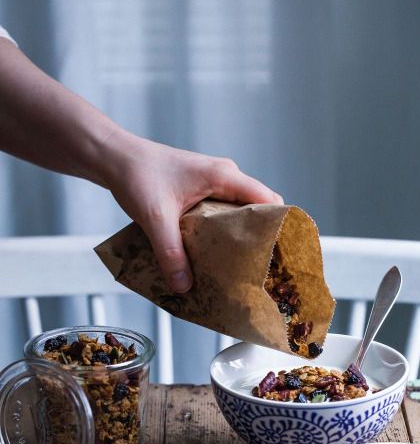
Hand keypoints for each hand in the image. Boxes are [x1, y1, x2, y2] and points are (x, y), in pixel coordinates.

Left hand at [103, 131, 282, 292]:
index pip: (268, 200)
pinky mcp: (201, 191)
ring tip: (237, 267)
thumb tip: (184, 286)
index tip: (280, 255)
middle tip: (258, 269)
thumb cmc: (137, 175)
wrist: (115, 158)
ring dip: (239, 237)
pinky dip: (222, 233)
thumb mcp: (155, 218)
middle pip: (258, 210)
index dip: (279, 226)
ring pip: (239, 213)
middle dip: (260, 238)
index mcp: (224, 176)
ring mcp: (214, 184)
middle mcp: (225, 178)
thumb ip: (171, 253)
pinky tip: (212, 254)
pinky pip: (223, 214)